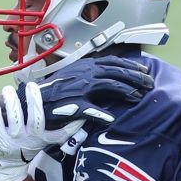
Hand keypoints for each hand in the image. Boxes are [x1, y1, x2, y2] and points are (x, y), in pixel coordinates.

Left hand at [0, 84, 83, 180]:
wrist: (5, 168)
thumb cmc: (24, 147)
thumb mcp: (40, 140)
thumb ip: (50, 126)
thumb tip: (64, 105)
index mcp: (43, 139)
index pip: (61, 133)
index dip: (72, 125)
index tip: (79, 113)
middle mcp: (31, 139)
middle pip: (37, 118)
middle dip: (35, 100)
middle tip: (31, 86)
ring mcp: (15, 140)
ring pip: (15, 117)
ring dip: (11, 100)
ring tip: (8, 89)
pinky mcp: (0, 139)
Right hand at [23, 57, 154, 130]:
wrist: (30, 102)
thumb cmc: (52, 93)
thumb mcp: (73, 78)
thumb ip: (90, 76)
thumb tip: (108, 77)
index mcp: (84, 66)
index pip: (113, 62)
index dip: (130, 66)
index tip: (144, 70)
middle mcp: (84, 74)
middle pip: (116, 72)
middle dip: (135, 77)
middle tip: (150, 84)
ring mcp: (78, 89)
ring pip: (109, 86)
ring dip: (126, 91)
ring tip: (138, 97)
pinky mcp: (72, 105)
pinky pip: (90, 110)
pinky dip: (101, 114)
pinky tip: (111, 119)